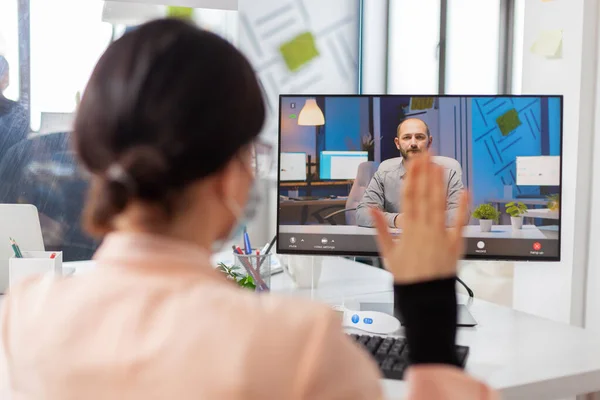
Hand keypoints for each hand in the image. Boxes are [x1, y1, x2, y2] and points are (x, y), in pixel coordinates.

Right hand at [370, 153, 469, 283]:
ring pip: (440, 204)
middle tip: (428, 154)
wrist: (425, 298)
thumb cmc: (407, 278)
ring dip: (440, 183)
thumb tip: (372, 210)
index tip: (414, 162)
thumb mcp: (388, 253)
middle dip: (426, 173)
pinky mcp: (454, 243)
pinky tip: (464, 191)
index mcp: (408, 230)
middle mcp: (424, 229)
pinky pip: (459, 222)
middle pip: (425, 195)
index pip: (409, 197)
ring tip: (440, 165)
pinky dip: (462, 206)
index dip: (412, 177)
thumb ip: (381, 229)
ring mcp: (440, 235)